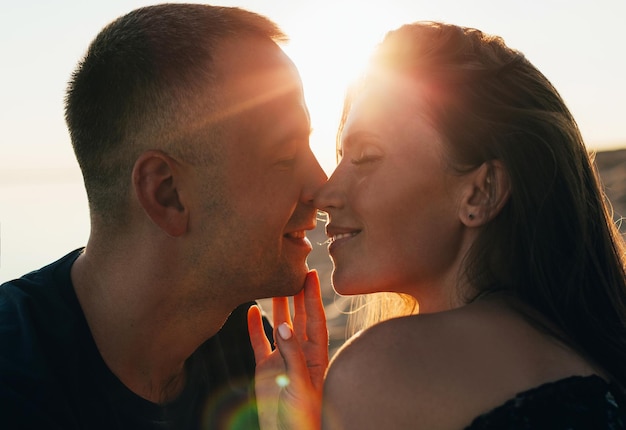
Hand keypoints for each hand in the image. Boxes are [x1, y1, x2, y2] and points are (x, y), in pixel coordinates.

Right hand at [248, 270, 328, 429]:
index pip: (316, 319)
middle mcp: (300, 353)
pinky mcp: (265, 369)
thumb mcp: (300, 385)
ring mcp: (282, 359)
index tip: (310, 275)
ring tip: (272, 281)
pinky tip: (250, 309)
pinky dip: (255, 326)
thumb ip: (292, 355)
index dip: (313, 296)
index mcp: (316, 355)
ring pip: (279, 325)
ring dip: (277, 305)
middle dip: (297, 294)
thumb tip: (283, 325)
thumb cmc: (302, 416)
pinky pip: (259, 342)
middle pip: (300, 316)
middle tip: (294, 268)